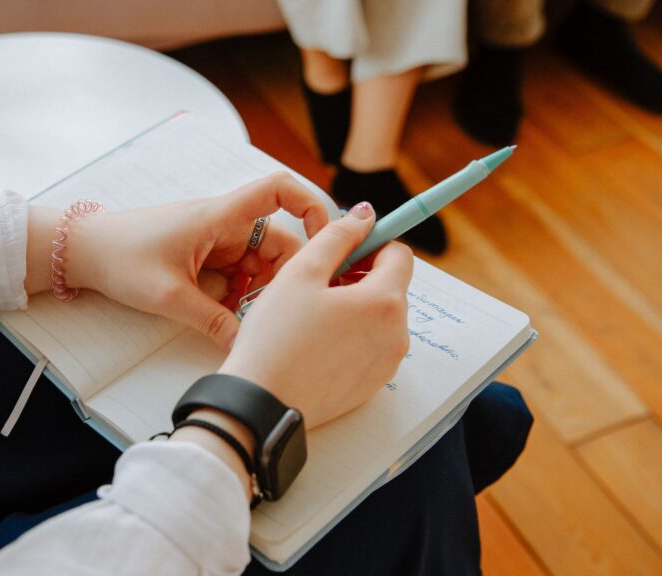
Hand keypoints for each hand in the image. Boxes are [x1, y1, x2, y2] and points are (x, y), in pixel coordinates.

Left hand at [63, 173, 329, 347]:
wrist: (82, 252)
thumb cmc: (120, 257)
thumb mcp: (169, 296)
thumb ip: (213, 321)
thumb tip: (246, 346)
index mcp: (220, 216)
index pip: (278, 190)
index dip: (311, 205)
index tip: (326, 240)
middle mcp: (224, 223)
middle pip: (278, 241)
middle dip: (282, 277)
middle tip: (271, 311)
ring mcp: (215, 240)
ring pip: (259, 263)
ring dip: (258, 290)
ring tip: (242, 318)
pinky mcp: (205, 257)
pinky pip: (238, 274)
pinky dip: (239, 295)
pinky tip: (226, 316)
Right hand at [219, 202, 412, 428]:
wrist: (262, 402)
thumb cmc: (276, 337)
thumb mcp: (301, 272)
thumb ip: (337, 236)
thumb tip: (364, 215)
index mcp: (385, 301)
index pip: (399, 254)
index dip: (370, 243)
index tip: (342, 249)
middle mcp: (396, 334)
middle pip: (390, 287)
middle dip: (359, 276)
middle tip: (316, 282)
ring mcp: (386, 363)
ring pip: (379, 318)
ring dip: (354, 307)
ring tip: (311, 314)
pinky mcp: (372, 385)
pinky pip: (369, 347)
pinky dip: (350, 336)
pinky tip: (315, 341)